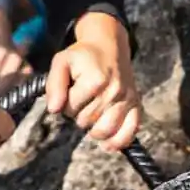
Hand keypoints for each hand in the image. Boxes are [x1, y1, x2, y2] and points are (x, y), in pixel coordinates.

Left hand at [47, 13, 141, 151]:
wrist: (109, 45)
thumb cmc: (82, 55)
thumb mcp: (61, 62)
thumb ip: (54, 85)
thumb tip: (53, 109)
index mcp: (95, 80)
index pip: (70, 109)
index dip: (65, 104)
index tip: (70, 92)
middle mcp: (114, 91)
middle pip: (86, 122)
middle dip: (78, 115)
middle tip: (82, 100)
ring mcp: (127, 99)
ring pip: (104, 131)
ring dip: (93, 129)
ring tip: (91, 117)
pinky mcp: (136, 104)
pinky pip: (130, 131)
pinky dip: (118, 141)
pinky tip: (108, 144)